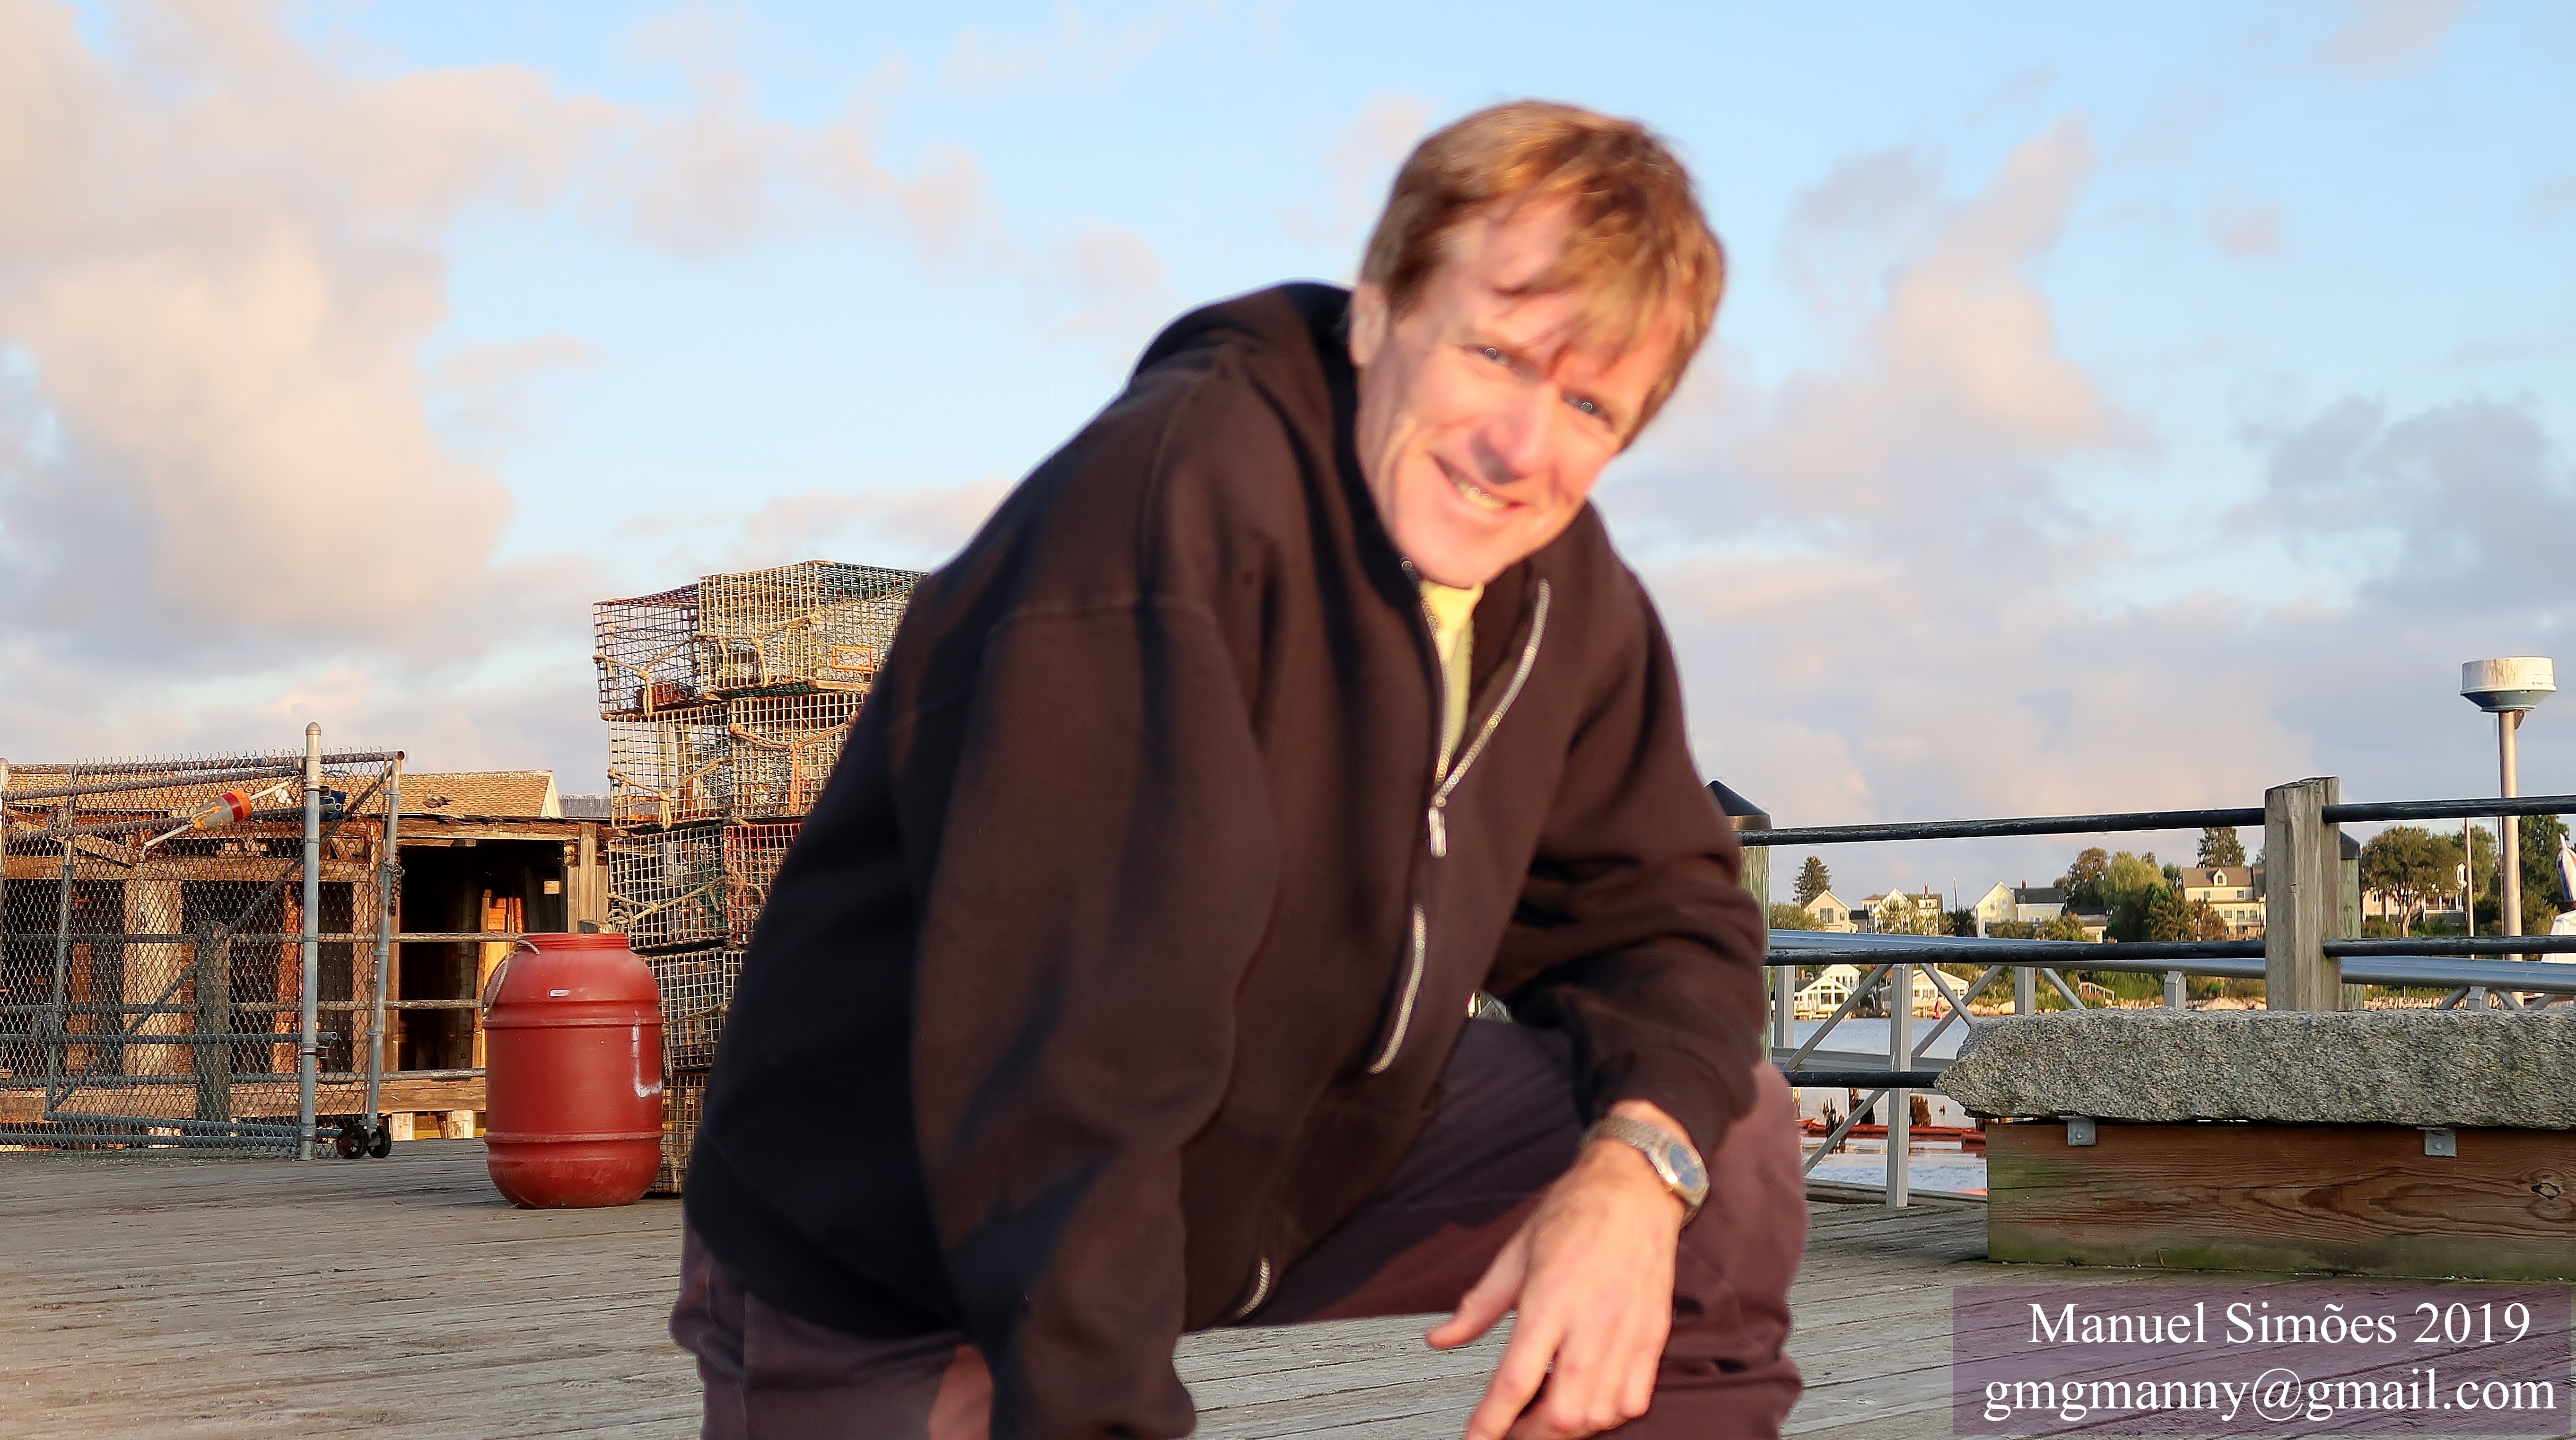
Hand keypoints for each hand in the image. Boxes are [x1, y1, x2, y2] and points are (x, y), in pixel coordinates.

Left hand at [1426, 1100, 1688, 1439]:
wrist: (1635, 1187)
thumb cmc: (1574, 1213)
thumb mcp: (1514, 1252)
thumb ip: (1478, 1305)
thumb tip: (1440, 1338)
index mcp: (1549, 1298)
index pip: (1516, 1380)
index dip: (1492, 1421)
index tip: (1477, 1439)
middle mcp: (1591, 1321)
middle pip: (1563, 1413)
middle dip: (1531, 1437)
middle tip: (1509, 1433)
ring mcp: (1628, 1332)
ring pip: (1601, 1414)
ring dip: (1569, 1430)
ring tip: (1544, 1422)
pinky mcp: (1654, 1335)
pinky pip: (1635, 1399)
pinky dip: (1609, 1415)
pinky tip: (1588, 1405)